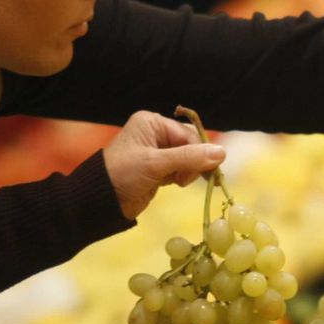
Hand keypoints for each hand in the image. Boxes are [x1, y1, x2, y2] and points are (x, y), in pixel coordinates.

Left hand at [102, 111, 226, 219]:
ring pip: (188, 158)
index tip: (211, 170)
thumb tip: (222, 153)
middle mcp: (156, 134)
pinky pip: (180, 169)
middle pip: (191, 144)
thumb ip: (188, 157)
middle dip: (196, 162)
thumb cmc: (123, 174)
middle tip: (193, 179)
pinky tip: (179, 184)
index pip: (188, 133)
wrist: (101, 201)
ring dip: (189, 171)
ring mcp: (157, 152)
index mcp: (152, 123)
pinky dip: (183, 177)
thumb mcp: (155, 163)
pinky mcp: (158, 170)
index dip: (201, 151)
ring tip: (179, 182)